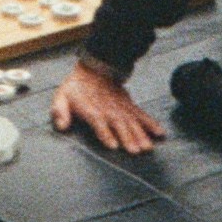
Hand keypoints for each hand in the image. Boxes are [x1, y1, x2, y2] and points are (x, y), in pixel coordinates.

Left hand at [51, 57, 165, 153]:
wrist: (94, 70)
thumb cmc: (76, 89)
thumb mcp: (61, 97)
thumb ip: (60, 112)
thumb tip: (62, 127)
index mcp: (91, 110)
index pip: (99, 122)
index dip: (105, 134)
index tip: (113, 145)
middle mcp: (108, 110)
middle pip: (119, 125)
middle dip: (128, 138)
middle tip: (136, 151)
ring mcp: (121, 108)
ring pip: (133, 122)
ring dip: (141, 135)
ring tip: (148, 147)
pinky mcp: (130, 106)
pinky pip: (142, 115)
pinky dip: (152, 124)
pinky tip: (160, 133)